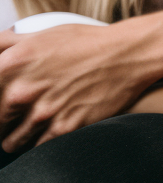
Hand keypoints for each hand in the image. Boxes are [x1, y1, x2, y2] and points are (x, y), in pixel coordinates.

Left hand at [0, 22, 147, 150]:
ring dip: (18, 136)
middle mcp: (22, 90)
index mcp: (11, 63)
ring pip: (11, 142)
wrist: (129, 53)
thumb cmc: (87, 42)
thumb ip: (5, 44)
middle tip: (15, 116)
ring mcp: (42, 112)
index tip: (2, 108)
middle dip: (4, 121)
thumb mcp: (42, 33)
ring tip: (33, 125)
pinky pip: (36, 150)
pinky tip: (50, 130)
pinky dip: (40, 144)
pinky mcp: (63, 129)